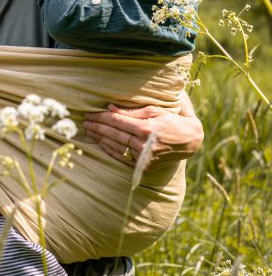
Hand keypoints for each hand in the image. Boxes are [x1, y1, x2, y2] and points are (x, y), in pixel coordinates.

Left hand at [84, 98, 203, 170]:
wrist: (190, 141)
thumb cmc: (171, 120)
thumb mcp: (154, 110)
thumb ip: (131, 111)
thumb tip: (110, 108)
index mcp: (147, 128)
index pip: (117, 121)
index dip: (101, 117)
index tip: (90, 113)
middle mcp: (145, 144)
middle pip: (114, 134)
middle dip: (97, 127)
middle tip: (84, 122)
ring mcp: (145, 158)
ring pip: (116, 147)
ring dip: (100, 139)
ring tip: (89, 132)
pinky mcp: (146, 167)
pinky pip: (123, 158)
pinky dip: (111, 151)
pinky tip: (101, 144)